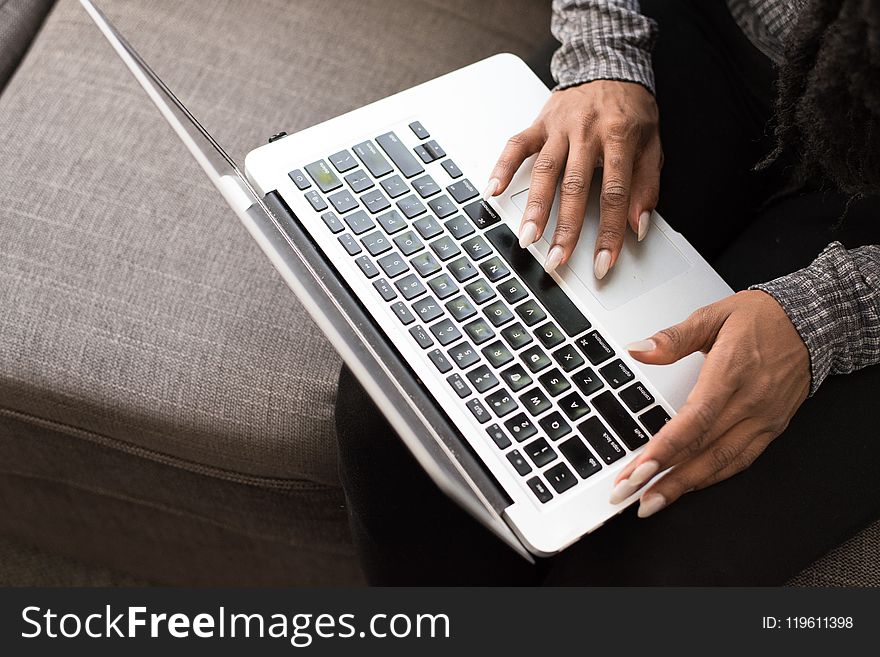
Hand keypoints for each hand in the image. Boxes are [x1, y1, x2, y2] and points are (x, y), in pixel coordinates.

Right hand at [484, 80, 660, 277]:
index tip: (602, 263)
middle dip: (565, 228)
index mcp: (619, 137)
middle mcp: (587, 132)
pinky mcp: (540, 123)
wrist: (610, 65)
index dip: (610, 233)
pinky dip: (502, 168)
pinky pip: (517, 145)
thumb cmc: (632, 109)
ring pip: (545, 171)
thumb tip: (638, 226)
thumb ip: (647, 185)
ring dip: (534, 207)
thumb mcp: (653, 144)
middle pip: (575, 187)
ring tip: (527, 237)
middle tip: (556, 259)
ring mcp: (560, 127)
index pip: (615, 194)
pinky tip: (491, 191)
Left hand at [609, 291, 810, 517]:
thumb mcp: (712, 315)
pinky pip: (741, 460)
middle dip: (663, 477)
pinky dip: (713, 477)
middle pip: (703, 448)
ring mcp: (764, 418)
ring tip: (652, 503)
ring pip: (722, 462)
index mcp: (731, 372)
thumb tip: (638, 349)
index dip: (664, 448)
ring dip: (685, 486)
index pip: (694, 420)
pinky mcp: (773, 428)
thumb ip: (673, 337)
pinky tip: (688, 487)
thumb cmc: (760, 318)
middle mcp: (750, 401)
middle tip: (628, 494)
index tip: (638, 469)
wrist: (810, 322)